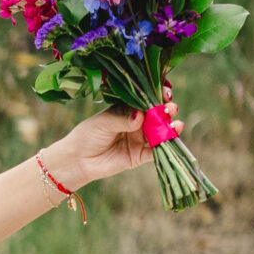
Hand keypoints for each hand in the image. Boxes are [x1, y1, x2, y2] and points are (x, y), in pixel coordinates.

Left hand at [44, 83, 179, 190]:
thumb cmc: (88, 135)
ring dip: (171, 128)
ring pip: (161, 132)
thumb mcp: (104, 122)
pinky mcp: (140, 156)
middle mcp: (139, 122)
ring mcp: (141, 139)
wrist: (78, 160)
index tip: (165, 93)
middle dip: (168, 110)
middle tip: (170, 109)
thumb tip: (141, 116)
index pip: (148, 100)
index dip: (159, 96)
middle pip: (159, 115)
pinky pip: (156, 151)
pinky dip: (165, 146)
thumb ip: (123, 119)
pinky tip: (171, 140)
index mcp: (130, 109)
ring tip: (176, 125)